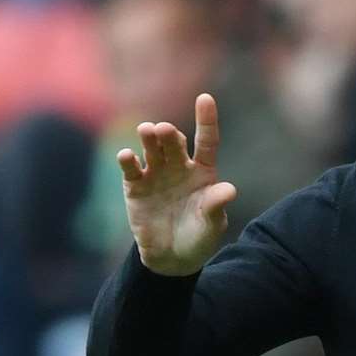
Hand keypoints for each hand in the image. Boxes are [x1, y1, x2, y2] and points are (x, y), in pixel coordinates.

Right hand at [118, 93, 236, 276]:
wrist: (172, 257)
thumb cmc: (198, 236)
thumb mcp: (212, 225)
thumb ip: (216, 206)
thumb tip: (229, 190)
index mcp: (202, 171)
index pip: (206, 141)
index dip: (206, 120)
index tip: (205, 99)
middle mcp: (178, 166)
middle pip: (174, 143)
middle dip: (169, 134)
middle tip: (164, 129)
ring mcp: (156, 174)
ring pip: (152, 149)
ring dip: (148, 139)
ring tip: (147, 130)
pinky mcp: (135, 187)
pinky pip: (131, 169)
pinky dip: (127, 160)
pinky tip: (126, 156)